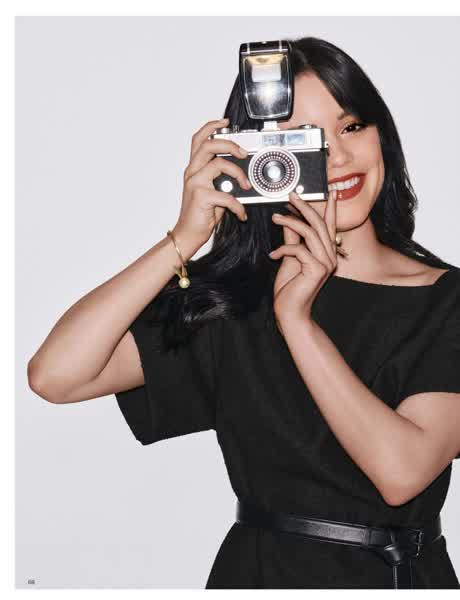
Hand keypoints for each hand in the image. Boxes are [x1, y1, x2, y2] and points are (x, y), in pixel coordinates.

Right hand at [173, 118, 250, 248]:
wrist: (188, 234)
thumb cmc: (200, 215)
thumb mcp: (212, 192)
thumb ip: (222, 180)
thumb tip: (241, 174)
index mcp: (193, 169)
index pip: (199, 140)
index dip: (211, 126)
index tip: (225, 122)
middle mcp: (192, 172)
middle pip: (209, 145)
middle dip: (230, 144)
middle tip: (244, 153)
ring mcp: (195, 183)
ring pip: (220, 164)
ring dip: (239, 173)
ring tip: (246, 186)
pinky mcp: (201, 196)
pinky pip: (227, 195)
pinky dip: (238, 206)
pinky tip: (241, 214)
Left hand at [269, 189, 338, 325]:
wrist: (289, 312)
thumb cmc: (289, 288)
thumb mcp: (289, 258)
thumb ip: (292, 240)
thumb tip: (288, 221)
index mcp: (326, 253)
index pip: (330, 226)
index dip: (330, 208)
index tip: (331, 191)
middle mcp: (330, 256)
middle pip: (319, 224)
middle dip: (305, 207)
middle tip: (291, 195)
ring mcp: (326, 263)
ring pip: (310, 233)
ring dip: (290, 222)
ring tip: (275, 218)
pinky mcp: (317, 270)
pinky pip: (299, 250)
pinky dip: (283, 249)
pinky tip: (272, 255)